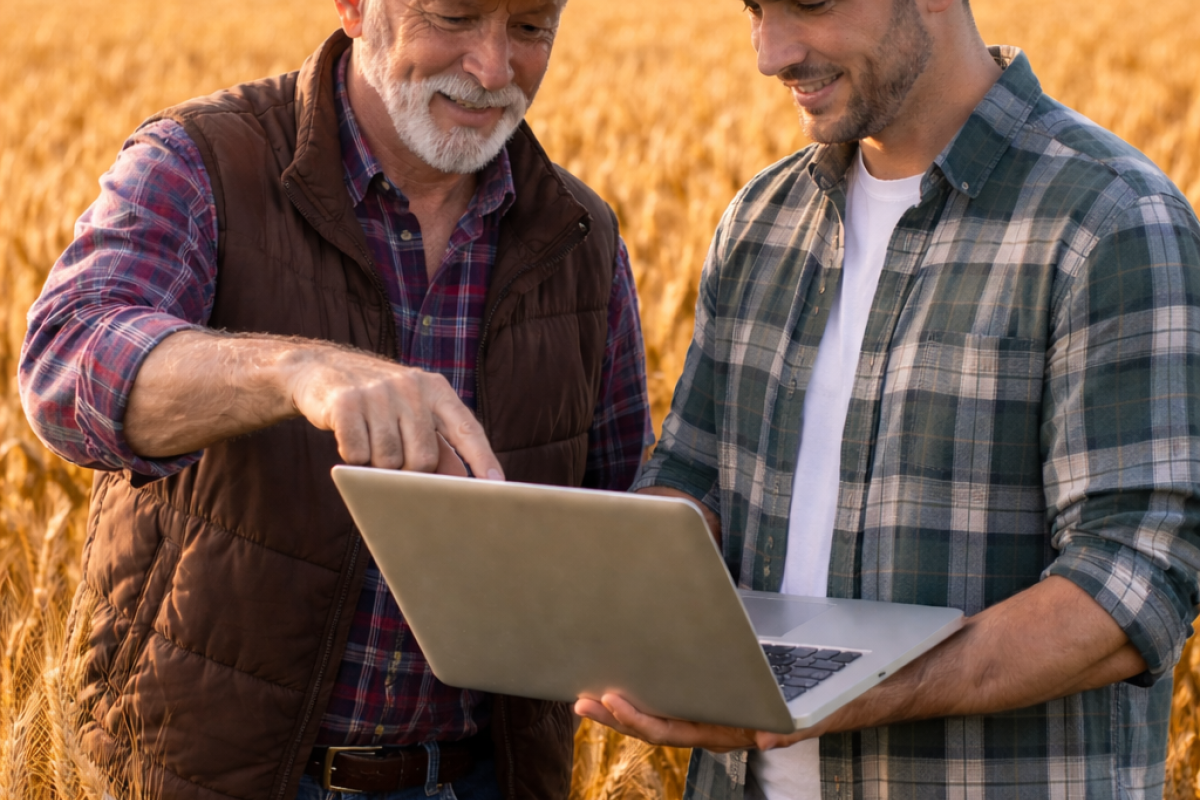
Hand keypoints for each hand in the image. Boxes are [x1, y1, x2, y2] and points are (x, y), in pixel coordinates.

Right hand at [287, 347, 502, 476]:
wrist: (321, 369)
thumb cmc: (378, 400)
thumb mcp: (413, 411)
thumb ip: (438, 442)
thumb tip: (460, 481)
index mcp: (435, 388)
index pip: (467, 428)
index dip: (482, 458)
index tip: (497, 484)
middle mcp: (410, 387)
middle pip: (424, 458)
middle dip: (410, 474)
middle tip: (394, 464)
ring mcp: (377, 393)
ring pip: (389, 461)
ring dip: (378, 467)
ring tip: (369, 444)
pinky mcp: (345, 403)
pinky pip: (357, 455)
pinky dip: (353, 458)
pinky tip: (350, 439)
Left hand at [574, 693, 814, 752]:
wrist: (835, 700)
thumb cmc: (816, 705)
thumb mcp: (809, 715)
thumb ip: (790, 729)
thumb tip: (770, 740)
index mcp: (726, 732)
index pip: (674, 732)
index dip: (642, 720)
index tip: (613, 702)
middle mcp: (710, 727)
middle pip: (653, 727)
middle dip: (615, 716)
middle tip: (580, 702)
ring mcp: (708, 715)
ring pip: (656, 715)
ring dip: (621, 706)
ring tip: (587, 693)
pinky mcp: (709, 697)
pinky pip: (670, 701)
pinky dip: (643, 692)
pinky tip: (624, 678)